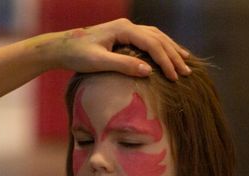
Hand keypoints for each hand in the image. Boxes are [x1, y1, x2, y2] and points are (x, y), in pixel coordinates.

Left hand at [39, 18, 190, 80]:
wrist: (61, 47)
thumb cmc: (77, 55)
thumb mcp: (99, 63)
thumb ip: (123, 65)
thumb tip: (149, 71)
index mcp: (124, 30)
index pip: (153, 44)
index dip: (166, 61)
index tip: (175, 77)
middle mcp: (127, 26)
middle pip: (159, 38)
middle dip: (174, 56)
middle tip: (187, 73)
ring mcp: (126, 29)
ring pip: (156, 37)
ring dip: (171, 49)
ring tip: (186, 62)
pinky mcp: (123, 35)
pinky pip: (149, 39)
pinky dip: (161, 47)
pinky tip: (168, 55)